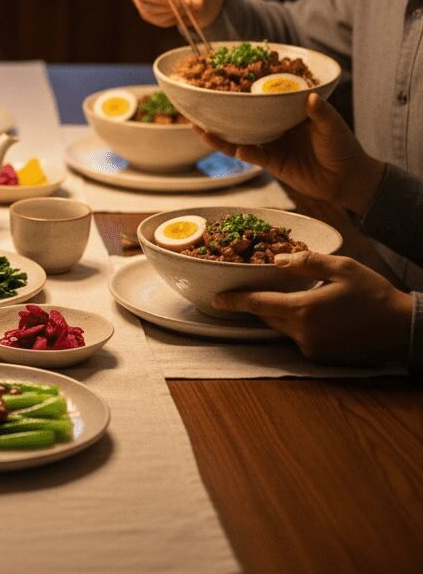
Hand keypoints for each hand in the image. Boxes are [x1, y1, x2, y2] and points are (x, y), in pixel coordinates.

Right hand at [198, 93, 385, 216]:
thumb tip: (310, 97)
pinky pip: (249, 155)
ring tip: (197, 126)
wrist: (347, 180)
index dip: (247, 88)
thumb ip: (320, 113)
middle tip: (203, 100)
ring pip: (241, 135)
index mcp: (290, 111)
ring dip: (221, 132)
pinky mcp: (271, 162)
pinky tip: (224, 145)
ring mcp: (272, 143)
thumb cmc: (343, 148)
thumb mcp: (333, 126)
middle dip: (224, 110)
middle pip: (246, 115)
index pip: (264, 97)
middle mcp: (277, 125)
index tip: (228, 77)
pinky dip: (236, 150)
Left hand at [213, 252, 411, 365]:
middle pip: (267, 316)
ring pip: (281, 326)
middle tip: (247, 288)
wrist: (402, 327)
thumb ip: (305, 263)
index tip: (215, 299)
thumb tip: (276, 261)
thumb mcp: (341, 267)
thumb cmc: (373, 293)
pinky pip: (296, 336)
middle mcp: (303, 333)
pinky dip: (294, 322)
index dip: (234, 300)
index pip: (258, 304)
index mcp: (303, 310)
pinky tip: (305, 310)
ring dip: (276, 312)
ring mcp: (311, 348)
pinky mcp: (320, 356)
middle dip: (256, 303)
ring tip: (280, 294)